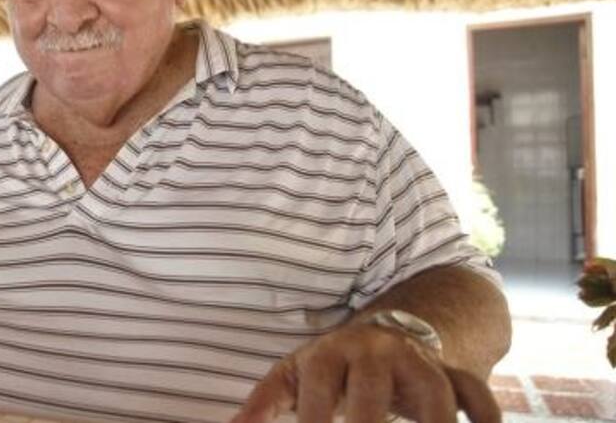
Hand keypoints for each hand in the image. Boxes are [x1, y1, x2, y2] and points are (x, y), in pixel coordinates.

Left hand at [231, 323, 500, 422]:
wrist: (388, 334)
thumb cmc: (330, 366)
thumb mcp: (294, 376)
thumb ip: (264, 404)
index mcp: (330, 353)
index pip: (320, 392)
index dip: (317, 420)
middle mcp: (375, 353)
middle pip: (374, 389)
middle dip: (368, 421)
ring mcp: (417, 363)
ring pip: (435, 390)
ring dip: (433, 422)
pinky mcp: (452, 374)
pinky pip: (476, 391)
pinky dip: (485, 414)